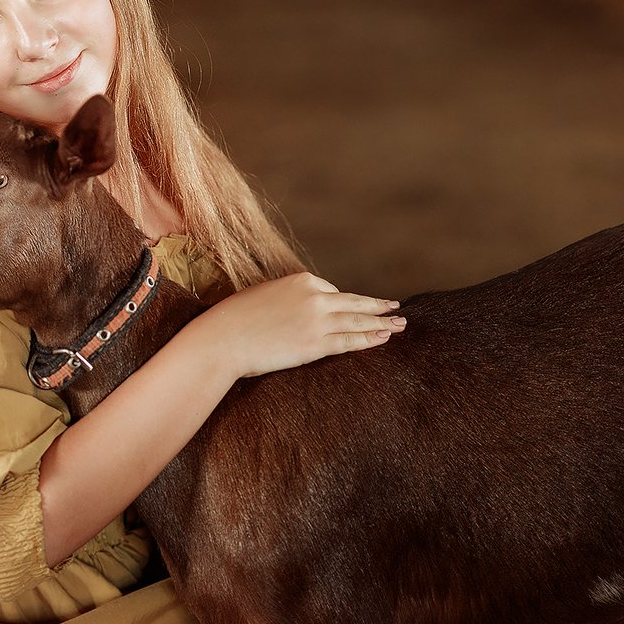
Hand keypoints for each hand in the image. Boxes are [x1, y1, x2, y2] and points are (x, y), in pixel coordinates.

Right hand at [192, 272, 405, 379]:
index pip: (330, 290)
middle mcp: (315, 296)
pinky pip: (350, 341)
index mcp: (300, 280)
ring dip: (382, 322)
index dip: (339, 303)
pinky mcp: (316, 344)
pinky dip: (370, 339)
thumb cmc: (234, 319)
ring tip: (400, 324)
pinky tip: (383, 338)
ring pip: (358, 321)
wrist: (224, 338)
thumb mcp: (263, 295)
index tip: (348, 310)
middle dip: (377, 305)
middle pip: (354, 302)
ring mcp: (318, 320)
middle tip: (395, 307)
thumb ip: (286, 299)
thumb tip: (296, 311)